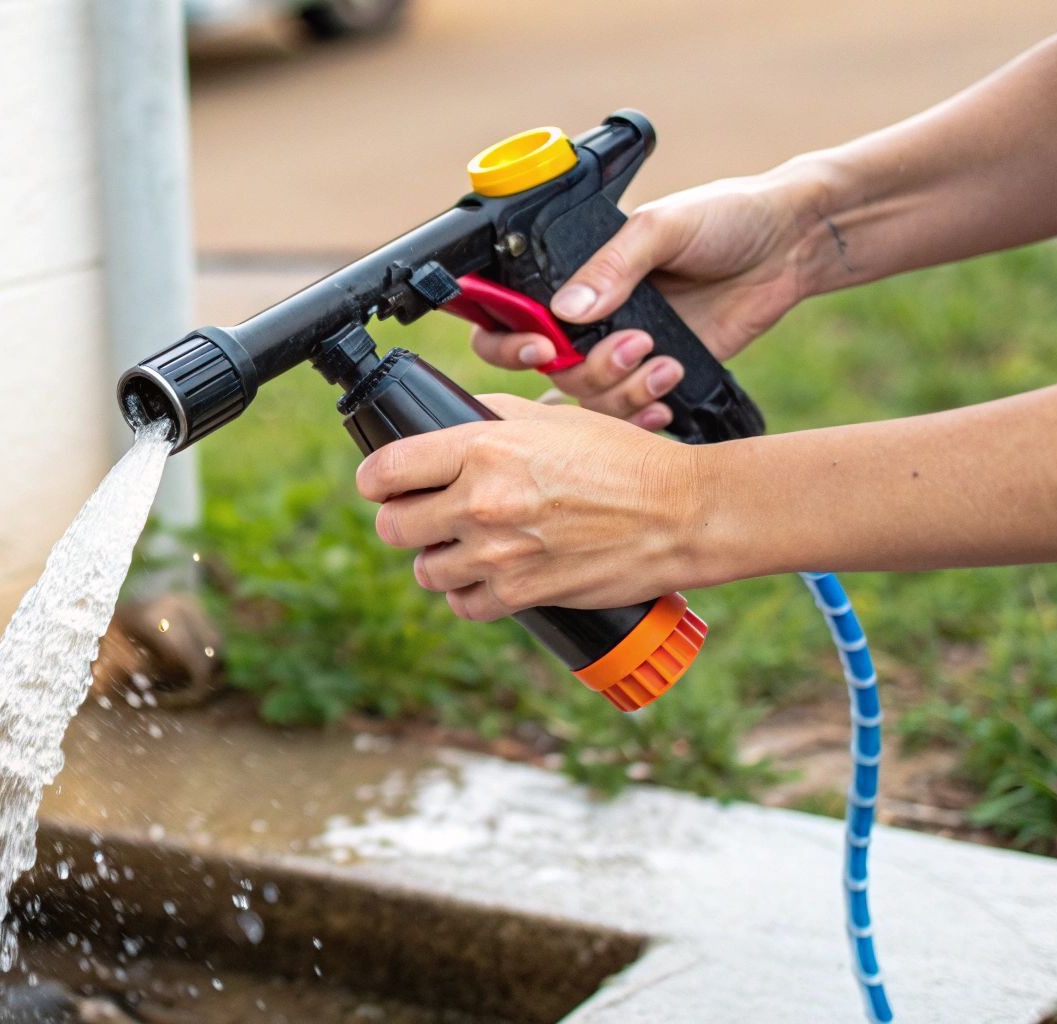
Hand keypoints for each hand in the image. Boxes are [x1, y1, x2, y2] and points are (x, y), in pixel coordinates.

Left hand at [354, 393, 708, 620]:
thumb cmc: (623, 459)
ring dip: (440, 560)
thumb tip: (446, 427)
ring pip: (425, 571)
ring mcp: (499, 552)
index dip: (376, 480)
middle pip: (394, 526)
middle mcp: (482, 500)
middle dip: (406, 520)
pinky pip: (463, 604)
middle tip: (429, 516)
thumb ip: (491, 419)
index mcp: (483, 447)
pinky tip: (490, 575)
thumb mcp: (553, 417)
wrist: (680, 513)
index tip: (383, 484)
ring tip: (467, 546)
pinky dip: (471, 594)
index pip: (386, 470)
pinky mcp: (522, 593)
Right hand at [471, 169, 823, 428]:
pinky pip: (627, 414)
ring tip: (664, 361)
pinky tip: (665, 397)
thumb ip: (612, 266)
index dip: (508, 340)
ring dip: (621, 388)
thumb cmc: (725, 217)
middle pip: (547, 369)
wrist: (790, 245)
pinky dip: (640, 413)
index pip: (509, 314)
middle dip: (581, 370)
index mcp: (573, 273)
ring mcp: (621, 349)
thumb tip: (565, 310)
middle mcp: (588, 316)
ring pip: (587, 398)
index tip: (542, 346)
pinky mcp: (657, 376)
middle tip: (628, 346)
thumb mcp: (663, 227)